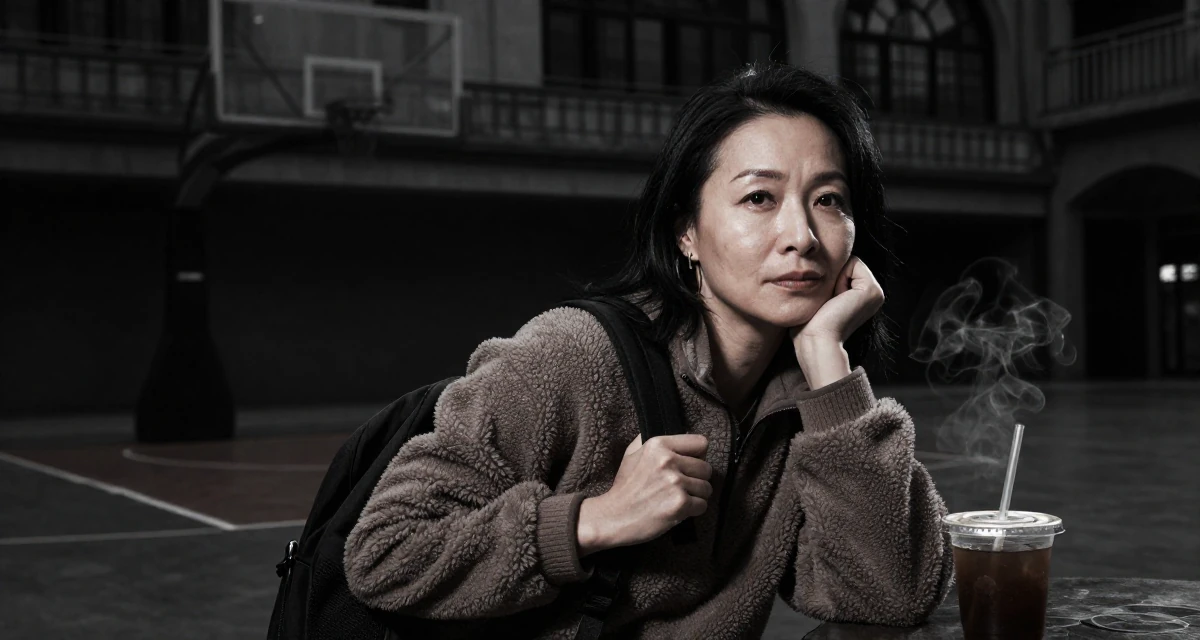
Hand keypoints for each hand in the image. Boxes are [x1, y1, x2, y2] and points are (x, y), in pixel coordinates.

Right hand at [577, 434, 711, 556]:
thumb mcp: (632, 453)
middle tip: (681, 487)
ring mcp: (675, 482)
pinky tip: (677, 510)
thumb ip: (650, 439)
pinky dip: (693, 510)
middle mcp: (668, 460)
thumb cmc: (625, 487)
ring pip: (707, 488)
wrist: (613, 516)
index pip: (701, 443)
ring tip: (677, 498)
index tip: (689, 466)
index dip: (698, 456)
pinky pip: (702, 505)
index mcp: (658, 444)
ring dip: (696, 496)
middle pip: (706, 468)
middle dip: (697, 479)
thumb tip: (679, 433)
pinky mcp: (680, 503)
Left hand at [788, 256, 883, 388]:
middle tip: (829, 302)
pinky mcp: (872, 290)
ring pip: (850, 262)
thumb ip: (825, 283)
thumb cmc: (810, 324)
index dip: (830, 278)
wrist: (816, 340)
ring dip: (835, 278)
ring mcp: (876, 293)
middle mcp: (873, 295)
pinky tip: (837, 298)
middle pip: (847, 263)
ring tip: (832, 302)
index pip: (845, 267)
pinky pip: (853, 263)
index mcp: (863, 298)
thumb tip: (816, 266)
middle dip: (833, 276)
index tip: (826, 302)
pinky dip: (839, 277)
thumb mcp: (819, 299)